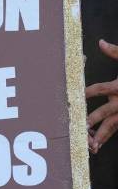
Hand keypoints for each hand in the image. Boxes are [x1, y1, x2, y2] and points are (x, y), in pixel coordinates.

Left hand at [86, 39, 117, 153]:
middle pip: (103, 113)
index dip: (85, 93)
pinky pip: (117, 129)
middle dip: (90, 120)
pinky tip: (97, 145)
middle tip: (77, 128)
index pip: (99, 89)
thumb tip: (100, 42)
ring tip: (88, 146)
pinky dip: (108, 137)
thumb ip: (115, 52)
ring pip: (111, 126)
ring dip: (99, 136)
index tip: (74, 96)